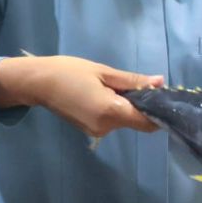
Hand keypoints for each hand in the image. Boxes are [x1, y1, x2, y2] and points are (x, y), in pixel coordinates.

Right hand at [0, 55, 163, 137]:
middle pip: (137, 121)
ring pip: (124, 120)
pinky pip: (112, 121)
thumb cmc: (69, 71)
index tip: (164, 98)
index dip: (159, 112)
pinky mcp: (90, 130)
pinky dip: (115, 109)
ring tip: (112, 85)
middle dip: (141, 105)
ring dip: (127, 106)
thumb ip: (133, 81)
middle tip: (135, 82)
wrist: (37, 83)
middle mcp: (106, 127)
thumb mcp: (104, 72)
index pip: (147, 122)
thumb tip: (160, 83)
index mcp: (111, 111)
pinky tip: (104, 93)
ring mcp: (97, 131)